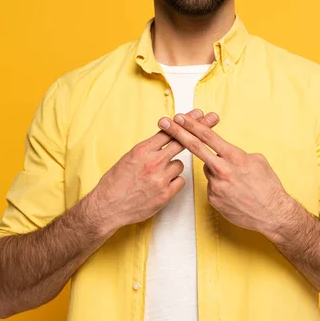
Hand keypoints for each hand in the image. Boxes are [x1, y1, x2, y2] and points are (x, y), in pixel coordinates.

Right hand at [84, 109, 220, 234]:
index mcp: (142, 150)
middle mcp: (153, 162)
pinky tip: (161, 186)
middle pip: (182, 142)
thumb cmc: (115, 182)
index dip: (185, 122)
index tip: (198, 113)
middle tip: (211, 119)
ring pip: (180, 164)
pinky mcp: (165, 194)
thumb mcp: (129, 158)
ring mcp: (160, 178)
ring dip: (173, 167)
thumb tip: (165, 138)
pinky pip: (179, 181)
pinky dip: (174, 182)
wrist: (108, 207)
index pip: (169, 131)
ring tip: (156, 176)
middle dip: (197, 131)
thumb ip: (148, 149)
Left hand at [157, 113, 290, 238]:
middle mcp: (222, 169)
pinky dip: (220, 187)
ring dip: (217, 171)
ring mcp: (216, 185)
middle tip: (165, 123)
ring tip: (237, 182)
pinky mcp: (213, 199)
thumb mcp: (257, 161)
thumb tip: (225, 153)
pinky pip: (212, 187)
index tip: (180, 117)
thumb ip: (237, 154)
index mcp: (234, 157)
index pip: (208, 137)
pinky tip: (234, 194)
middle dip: (178, 133)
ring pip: (208, 170)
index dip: (192, 125)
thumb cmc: (268, 186)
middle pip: (195, 147)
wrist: (272, 213)